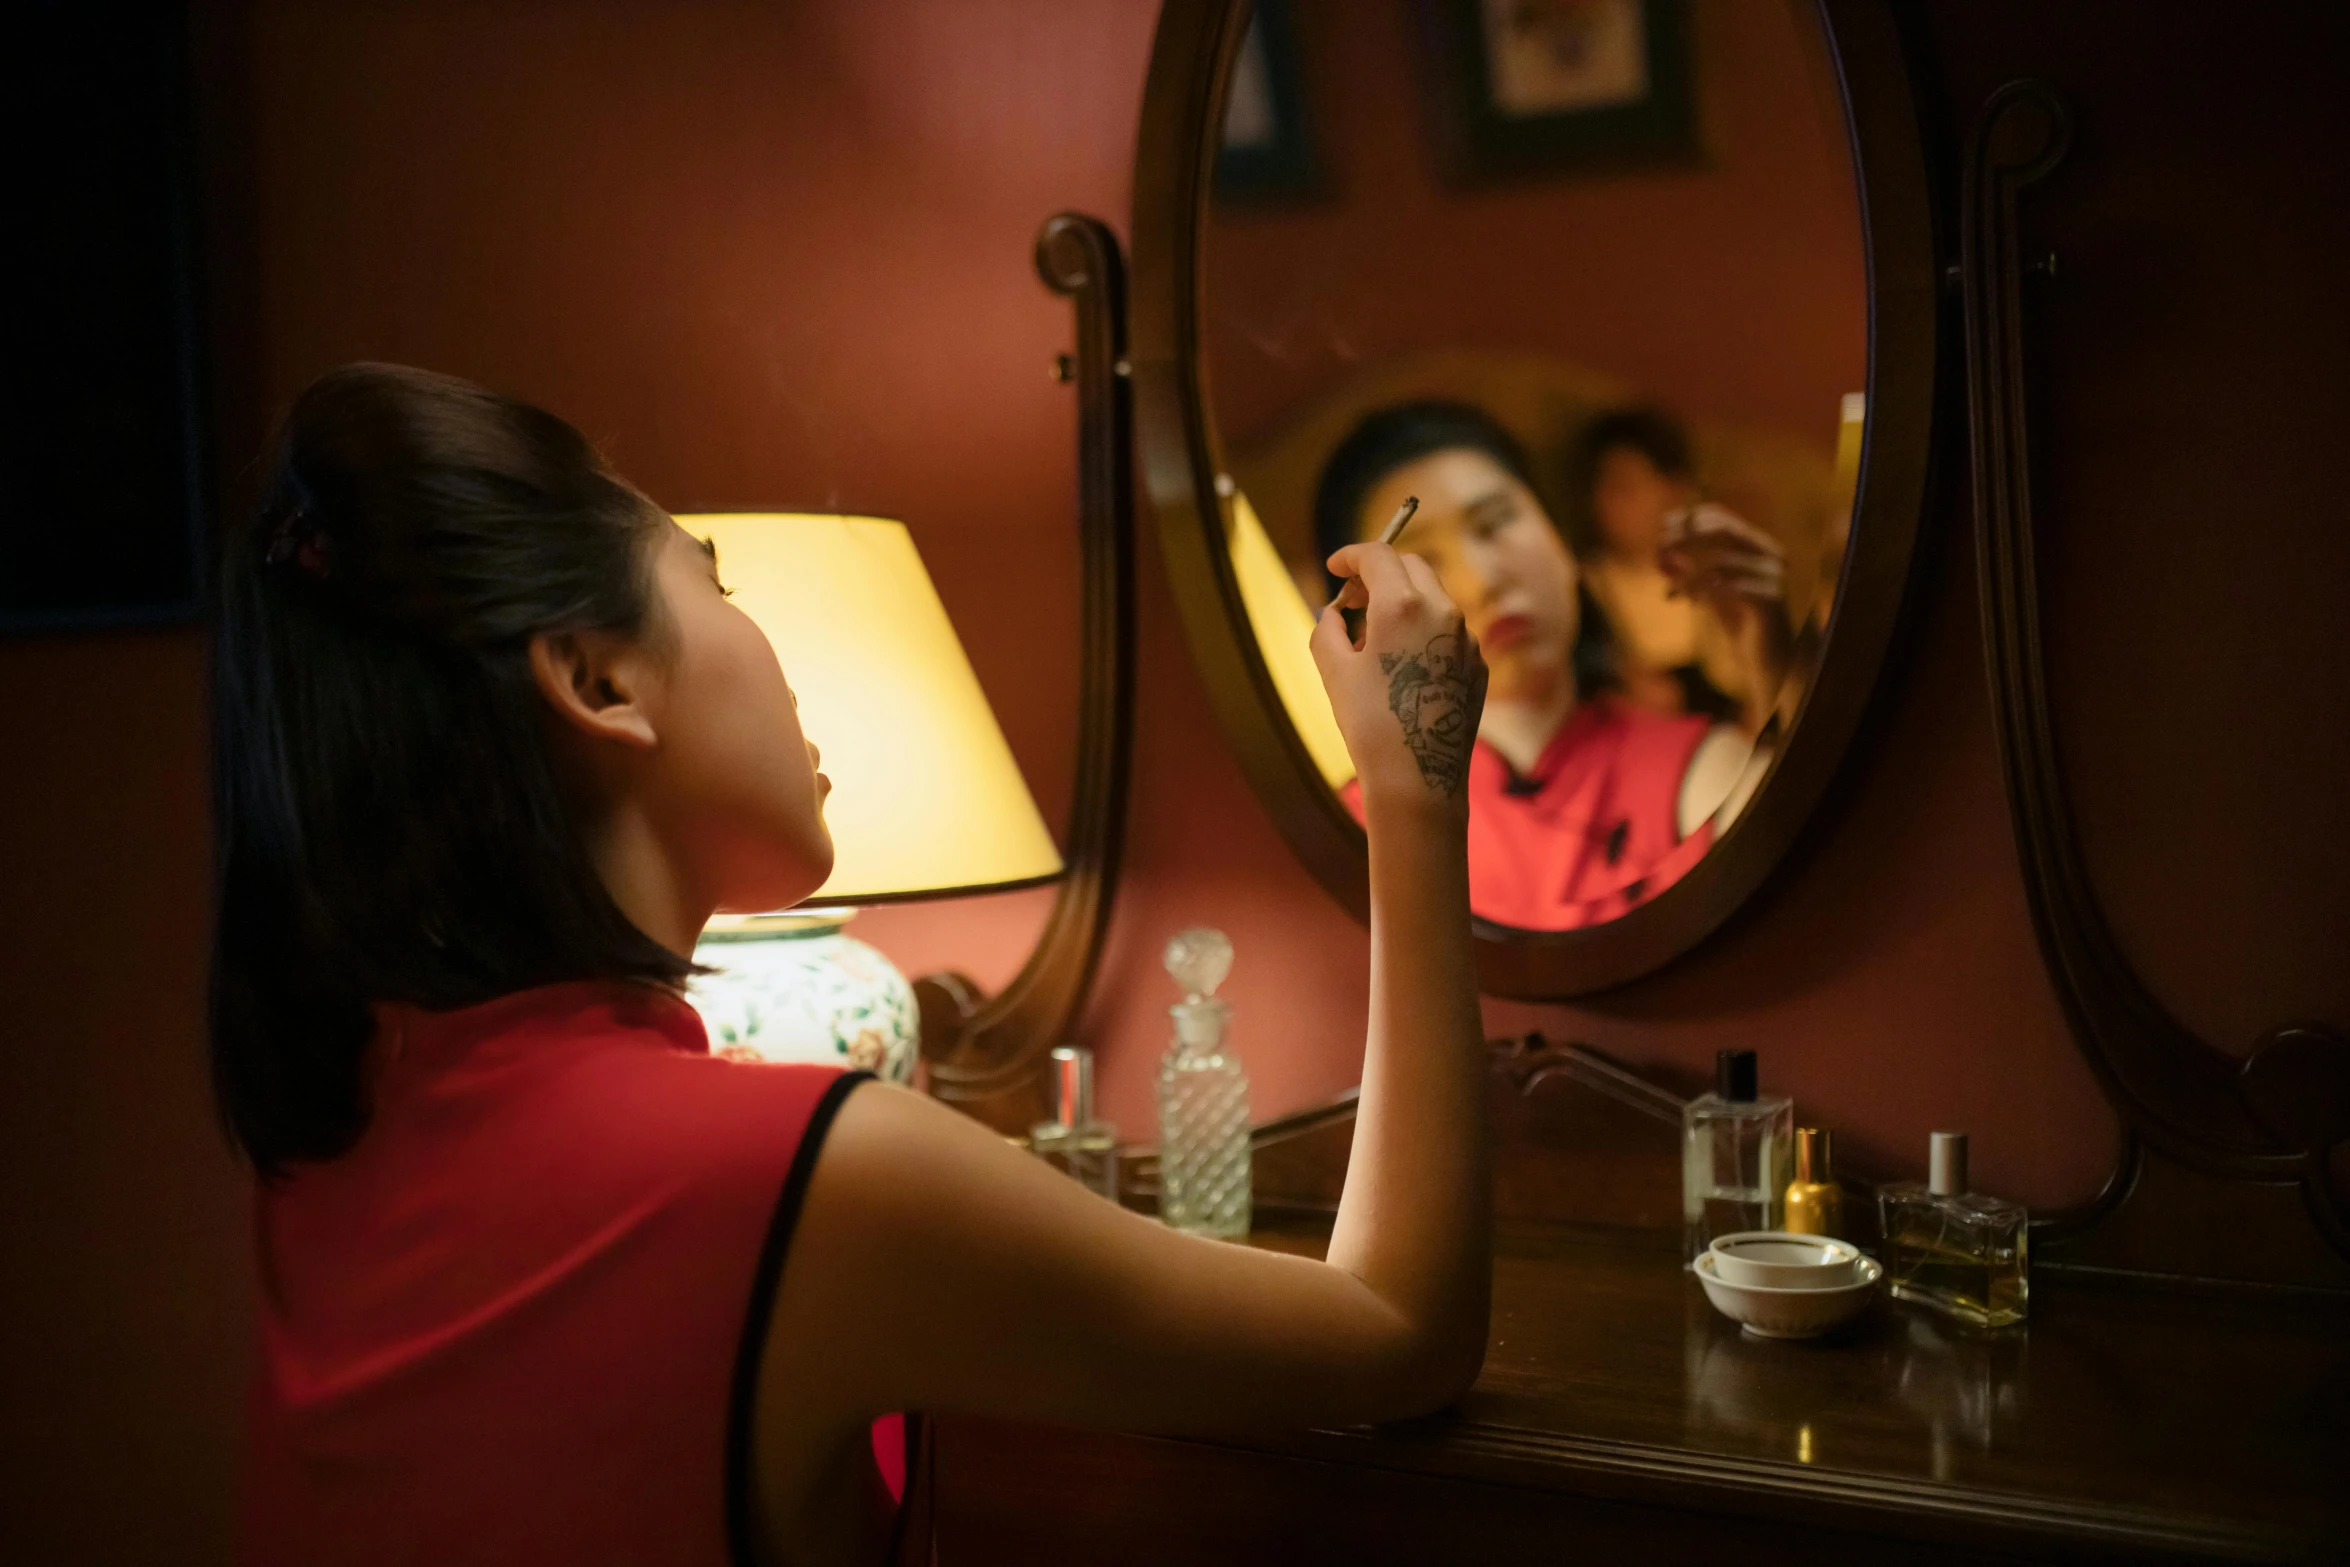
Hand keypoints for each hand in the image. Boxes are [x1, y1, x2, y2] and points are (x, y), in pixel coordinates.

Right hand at [1313, 542, 1486, 806]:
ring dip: (1402, 603)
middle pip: (1412, 568)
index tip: (1334, 567)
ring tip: (1373, 641)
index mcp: (1403, 605)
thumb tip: (1334, 613)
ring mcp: (1466, 640)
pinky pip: (1448, 633)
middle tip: (1353, 600)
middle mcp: (1443, 613)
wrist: (1418, 778)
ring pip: (1433, 599)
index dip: (1351, 555)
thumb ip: (1328, 627)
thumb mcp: (1333, 671)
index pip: (1378, 555)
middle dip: (1380, 574)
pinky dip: (1422, 632)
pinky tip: (1402, 667)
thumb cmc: (1370, 725)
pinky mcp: (1477, 666)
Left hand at [1660, 502, 1792, 730]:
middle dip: (1686, 537)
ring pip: (1720, 561)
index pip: (1721, 517)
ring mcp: (1772, 574)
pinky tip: (1690, 603)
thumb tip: (1659, 553)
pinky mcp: (1770, 598)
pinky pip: (1729, 586)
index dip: (1688, 520)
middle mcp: (1767, 553)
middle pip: (1722, 530)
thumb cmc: (1738, 620)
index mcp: (1754, 546)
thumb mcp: (1706, 591)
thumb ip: (1687, 572)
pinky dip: (1702, 592)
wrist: (1768, 658)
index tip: (1661, 529)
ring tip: (1672, 593)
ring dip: (1688, 575)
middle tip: (1659, 551)